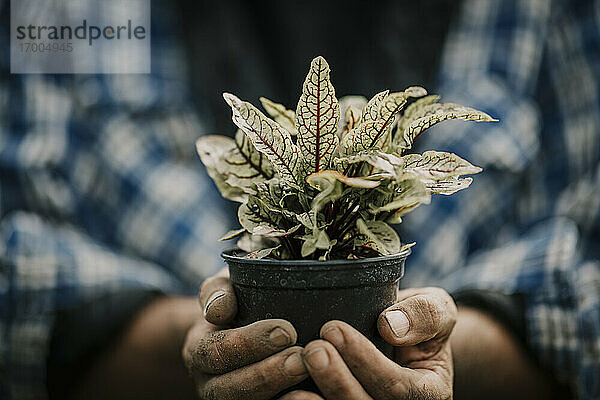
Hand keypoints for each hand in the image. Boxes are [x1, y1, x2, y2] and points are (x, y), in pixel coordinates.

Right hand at [182, 270, 308, 399]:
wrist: (237, 329)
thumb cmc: (234, 302)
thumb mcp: (222, 289)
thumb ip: (217, 292)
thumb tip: (219, 308)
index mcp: (198, 350)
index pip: (216, 352)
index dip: (249, 344)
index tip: (287, 331)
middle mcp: (208, 382)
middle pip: (228, 390)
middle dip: (265, 374)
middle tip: (300, 358)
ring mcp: (229, 397)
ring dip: (277, 389)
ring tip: (307, 370)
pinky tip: (310, 391)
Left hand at [280, 287, 456, 399]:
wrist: (404, 337)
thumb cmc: (417, 321)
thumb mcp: (436, 307)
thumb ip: (425, 314)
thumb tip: (391, 326)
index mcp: (429, 393)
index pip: (398, 387)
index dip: (364, 361)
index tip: (333, 328)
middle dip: (336, 381)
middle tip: (312, 349)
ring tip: (292, 370)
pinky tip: (285, 392)